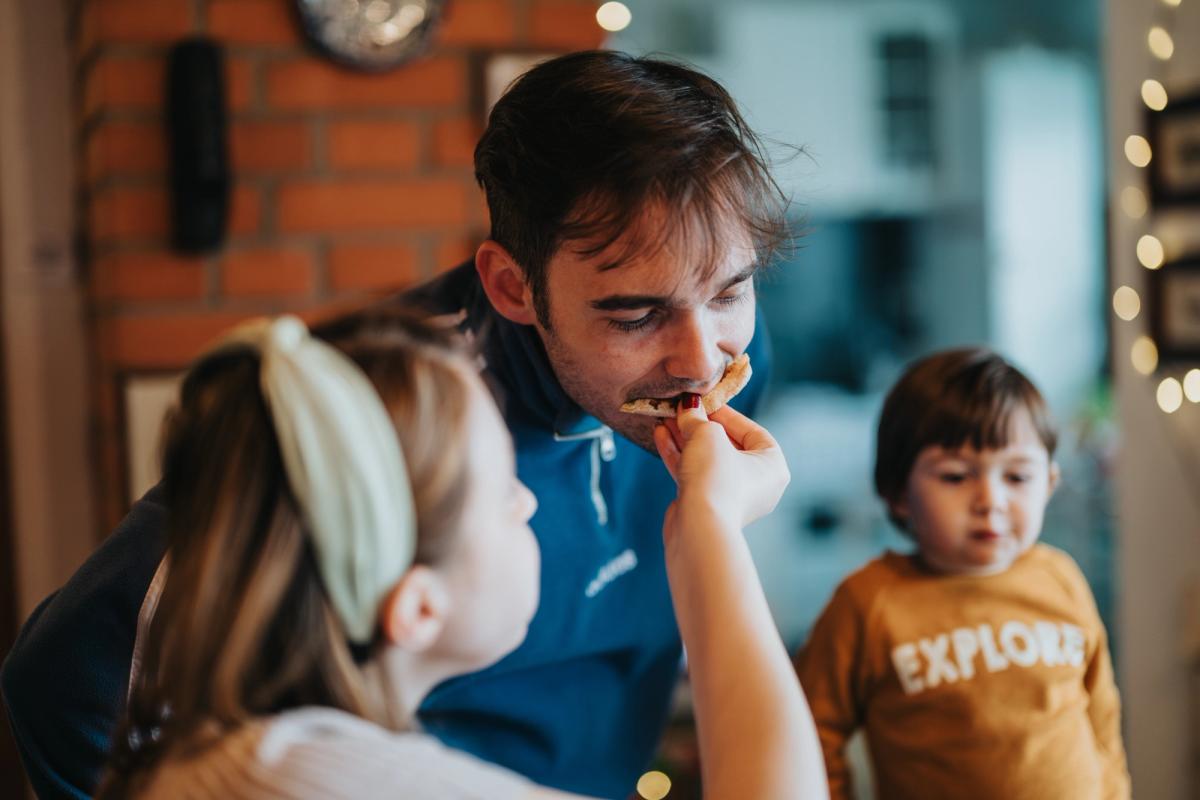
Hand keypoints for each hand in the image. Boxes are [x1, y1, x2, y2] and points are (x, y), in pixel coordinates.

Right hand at [653, 396, 789, 530]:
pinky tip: (660, 435)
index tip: (704, 402)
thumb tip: (687, 405)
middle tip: (681, 409)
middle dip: (700, 425)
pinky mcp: (705, 505)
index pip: (751, 431)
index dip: (726, 413)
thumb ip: (697, 418)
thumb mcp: (707, 436)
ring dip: (685, 438)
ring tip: (665, 419)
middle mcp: (756, 484)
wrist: (698, 529)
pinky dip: (679, 455)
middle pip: (726, 445)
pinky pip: (693, 474)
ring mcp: (729, 496)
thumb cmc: (715, 478)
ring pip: (706, 459)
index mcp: (772, 466)